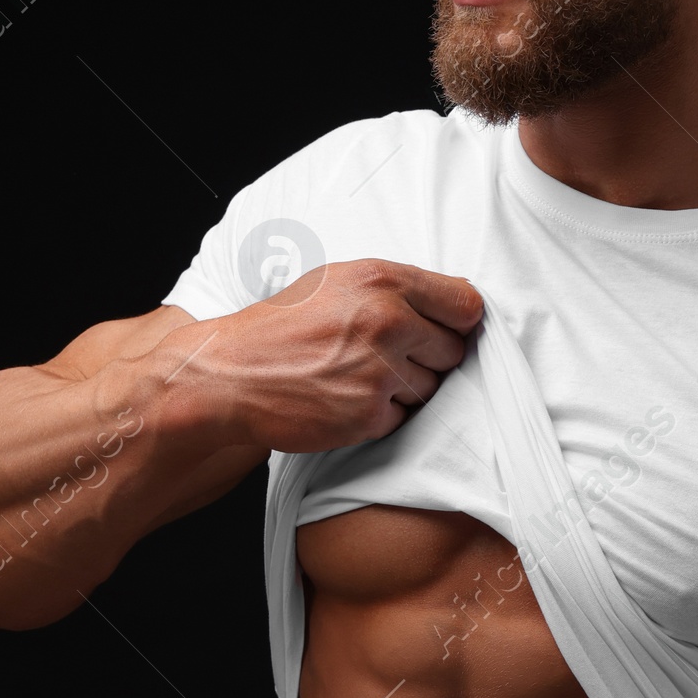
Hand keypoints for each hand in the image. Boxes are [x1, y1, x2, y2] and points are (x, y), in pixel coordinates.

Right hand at [157, 260, 482, 453]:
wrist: (232, 375)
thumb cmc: (282, 327)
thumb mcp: (336, 282)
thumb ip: (394, 289)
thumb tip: (455, 303)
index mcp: (382, 280)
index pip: (466, 304)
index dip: (455, 321)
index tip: (441, 329)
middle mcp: (387, 322)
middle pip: (453, 350)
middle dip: (428, 357)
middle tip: (386, 356)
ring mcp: (380, 371)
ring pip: (431, 388)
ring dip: (404, 388)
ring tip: (359, 375)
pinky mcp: (370, 414)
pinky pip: (403, 417)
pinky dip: (381, 414)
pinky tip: (346, 398)